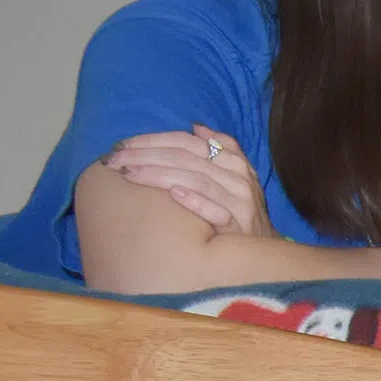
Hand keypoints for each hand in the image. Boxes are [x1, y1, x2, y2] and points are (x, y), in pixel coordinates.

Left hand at [106, 127, 272, 239]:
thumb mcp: (236, 177)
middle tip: (114, 161)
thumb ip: (222, 149)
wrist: (266, 254)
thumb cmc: (241, 213)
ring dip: (159, 175)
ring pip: (196, 179)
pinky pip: (216, 212)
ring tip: (129, 175)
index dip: (154, 140)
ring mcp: (241, 203)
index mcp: (234, 162)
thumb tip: (196, 126)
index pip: (188, 142)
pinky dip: (196, 201)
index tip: (122, 145)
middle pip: (186, 158)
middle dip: (146, 156)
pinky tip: (174, 195)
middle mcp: (239, 178)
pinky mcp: (240, 229)